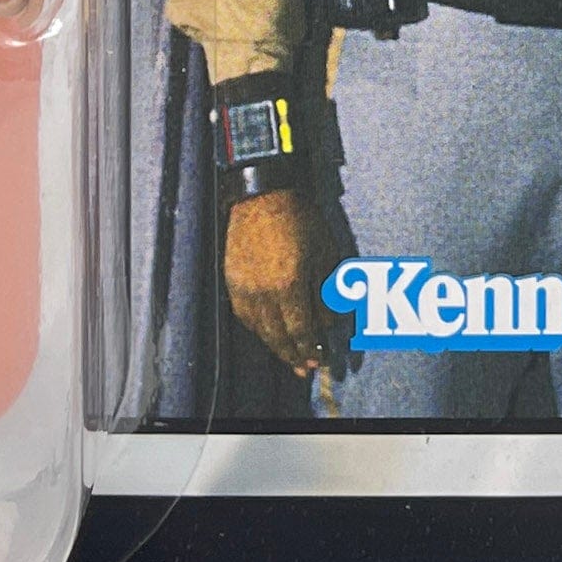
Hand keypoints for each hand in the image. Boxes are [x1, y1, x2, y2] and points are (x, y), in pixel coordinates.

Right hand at [223, 188, 337, 377]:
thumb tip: (329, 322)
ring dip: (275, 346)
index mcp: (289, 285)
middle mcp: (263, 292)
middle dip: (293, 355)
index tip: (319, 361)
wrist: (263, 194)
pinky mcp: (232, 281)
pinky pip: (244, 316)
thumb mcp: (325, 253)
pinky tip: (267, 332)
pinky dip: (258, 329)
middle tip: (305, 368)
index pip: (300, 332)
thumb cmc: (299, 219)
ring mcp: (244, 288)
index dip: (310, 349)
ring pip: (259, 330)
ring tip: (288, 356)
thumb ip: (327, 292)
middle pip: (278, 337)